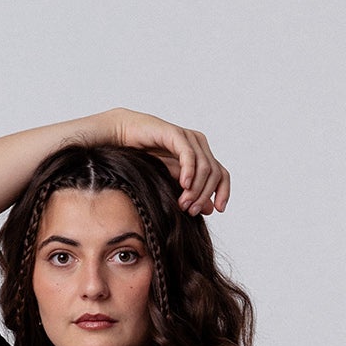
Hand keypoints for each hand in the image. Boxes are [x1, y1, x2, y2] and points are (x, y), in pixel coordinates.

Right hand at [103, 108, 230, 216]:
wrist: (121, 138)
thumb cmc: (143, 159)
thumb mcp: (171, 181)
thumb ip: (191, 193)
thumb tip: (210, 209)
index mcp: (200, 155)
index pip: (222, 174)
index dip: (224, 192)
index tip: (219, 210)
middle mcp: (198, 144)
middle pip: (216, 173)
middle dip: (205, 195)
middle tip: (191, 212)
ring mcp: (188, 138)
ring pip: (205, 167)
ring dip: (196, 189)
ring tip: (184, 204)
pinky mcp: (175, 134)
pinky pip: (188, 155)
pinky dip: (189, 171)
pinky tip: (184, 186)